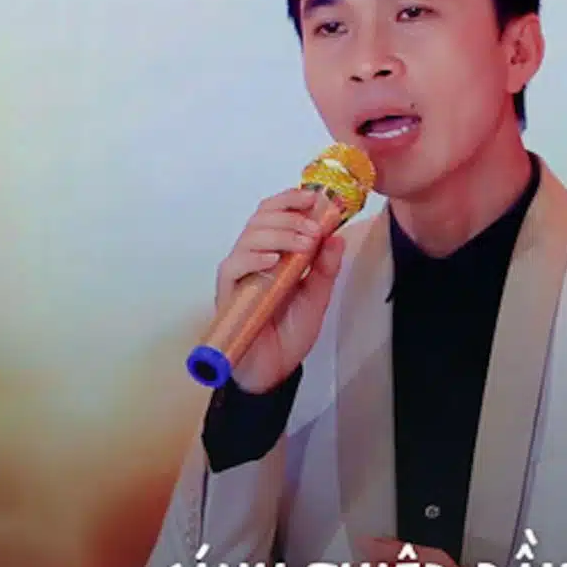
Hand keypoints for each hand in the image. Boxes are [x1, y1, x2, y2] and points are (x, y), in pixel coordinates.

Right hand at [215, 188, 344, 392]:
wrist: (274, 369)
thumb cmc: (290, 332)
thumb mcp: (317, 298)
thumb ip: (325, 269)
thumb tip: (337, 237)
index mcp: (274, 253)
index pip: (275, 214)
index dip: (291, 200)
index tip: (315, 197)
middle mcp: (253, 258)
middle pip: (261, 219)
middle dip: (290, 217)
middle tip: (314, 229)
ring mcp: (240, 274)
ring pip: (249, 237)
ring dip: (279, 234)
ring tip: (303, 244)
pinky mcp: (229, 293)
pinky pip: (234, 267)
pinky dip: (254, 258)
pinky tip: (274, 260)